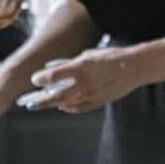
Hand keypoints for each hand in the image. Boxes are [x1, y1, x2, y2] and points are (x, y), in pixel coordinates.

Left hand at [25, 47, 142, 113]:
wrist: (134, 68)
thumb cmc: (112, 58)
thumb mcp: (88, 55)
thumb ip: (70, 63)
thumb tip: (55, 68)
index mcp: (79, 68)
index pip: (52, 76)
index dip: (40, 79)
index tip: (35, 80)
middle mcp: (83, 83)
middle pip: (55, 96)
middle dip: (40, 101)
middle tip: (30, 104)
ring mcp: (91, 94)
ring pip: (66, 104)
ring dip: (54, 104)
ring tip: (45, 103)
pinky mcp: (99, 101)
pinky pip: (79, 108)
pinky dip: (69, 108)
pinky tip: (63, 107)